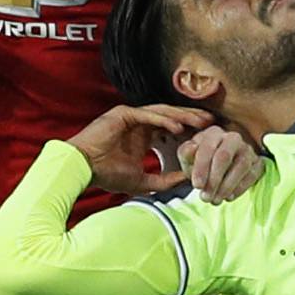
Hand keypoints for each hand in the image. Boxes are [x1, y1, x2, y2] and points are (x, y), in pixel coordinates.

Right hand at [69, 103, 212, 196]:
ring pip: (162, 113)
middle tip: (212, 122)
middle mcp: (139, 124)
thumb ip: (164, 180)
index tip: (209, 136)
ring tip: (201, 122)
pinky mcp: (122, 114)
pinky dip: (163, 120)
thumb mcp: (142, 181)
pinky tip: (178, 127)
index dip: (191, 131)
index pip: (172, 129)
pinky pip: (147, 115)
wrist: (82, 170)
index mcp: (143, 136)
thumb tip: (187, 181)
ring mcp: (130, 116)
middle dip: (192, 119)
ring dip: (182, 116)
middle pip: (171, 117)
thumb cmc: (106, 175)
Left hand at [178, 123, 264, 204]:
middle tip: (206, 197)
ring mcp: (248, 150)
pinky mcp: (258, 162)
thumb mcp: (188, 157)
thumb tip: (191, 148)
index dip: (201, 168)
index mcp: (214, 133)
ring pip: (241, 166)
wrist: (218, 167)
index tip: (196, 186)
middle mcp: (233, 138)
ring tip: (216, 200)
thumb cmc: (201, 161)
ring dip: (227, 186)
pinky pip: (252, 174)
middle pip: (224, 156)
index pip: (208, 148)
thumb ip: (186, 153)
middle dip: (214, 179)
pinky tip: (229, 197)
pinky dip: (240, 188)